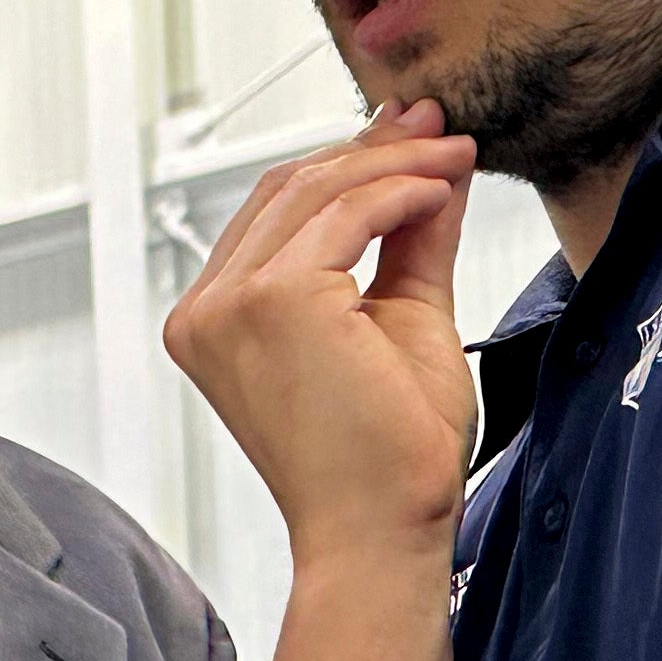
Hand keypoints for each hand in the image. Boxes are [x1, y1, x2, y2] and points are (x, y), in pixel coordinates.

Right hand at [162, 103, 478, 563]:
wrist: (385, 531)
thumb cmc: (388, 456)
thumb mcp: (401, 320)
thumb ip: (410, 241)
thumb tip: (437, 164)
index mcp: (215, 319)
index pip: (276, 213)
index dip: (350, 165)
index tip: (418, 138)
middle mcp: (206, 310)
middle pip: (288, 188)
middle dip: (373, 150)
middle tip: (444, 129)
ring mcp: (228, 305)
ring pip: (315, 190)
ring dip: (394, 163)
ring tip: (456, 158)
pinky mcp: (271, 302)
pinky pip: (345, 213)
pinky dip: (399, 190)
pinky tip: (441, 191)